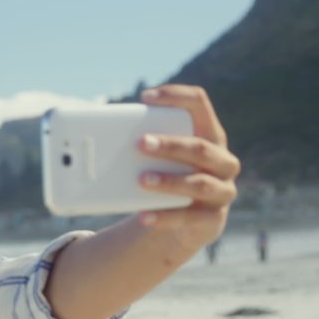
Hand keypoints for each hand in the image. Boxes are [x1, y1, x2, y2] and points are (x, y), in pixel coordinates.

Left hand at [138, 85, 239, 250]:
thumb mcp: (161, 159)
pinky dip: (165, 217)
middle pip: (201, 147)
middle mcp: (223, 161)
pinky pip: (190, 219)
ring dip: (169, 181)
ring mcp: (222, 191)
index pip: (199, 104)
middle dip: (170, 145)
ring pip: (199, 183)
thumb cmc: (169, 178)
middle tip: (140, 143)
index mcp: (210, 135)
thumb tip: (95, 138)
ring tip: (141, 180)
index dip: (175, 97)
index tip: (145, 97)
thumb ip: (144, 144)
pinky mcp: (212, 220)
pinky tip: (143, 215)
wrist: (184, 222)